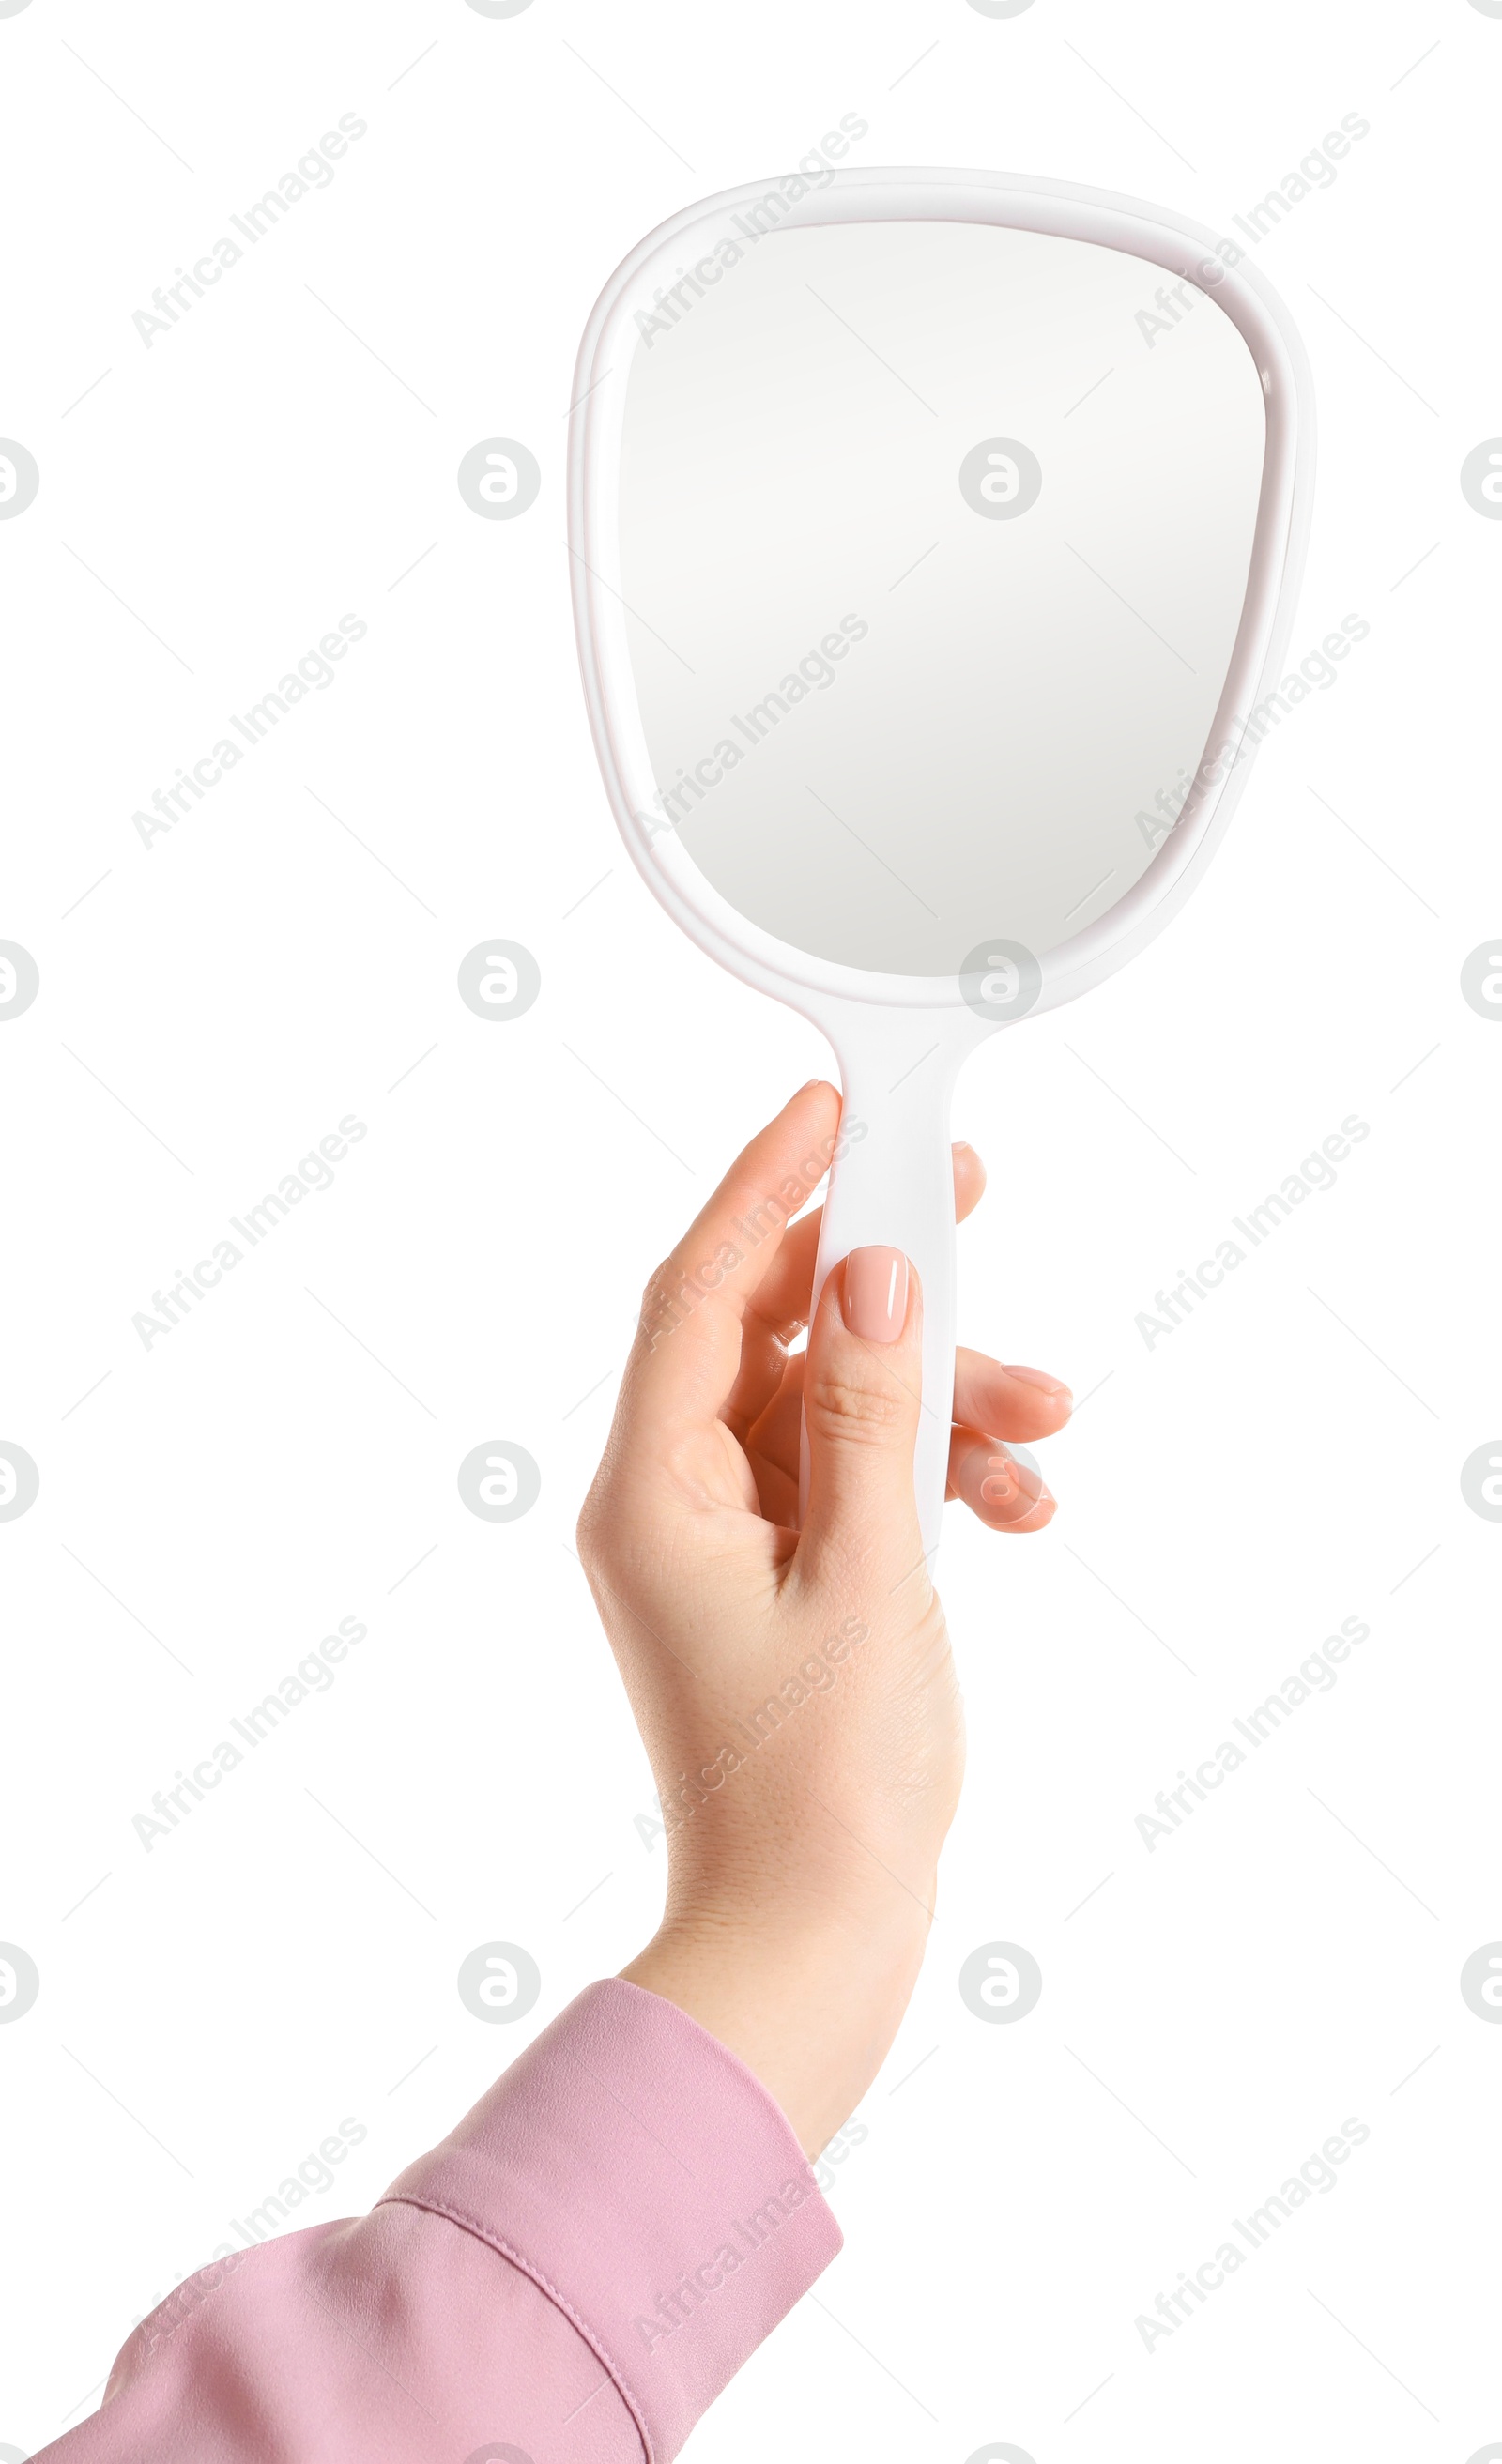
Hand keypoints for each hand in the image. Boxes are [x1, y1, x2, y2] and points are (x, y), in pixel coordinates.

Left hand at [576, 1082, 1070, 2153]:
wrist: (813, 1938)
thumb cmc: (821, 1785)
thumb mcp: (870, 1576)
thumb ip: (875, 1413)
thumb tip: (876, 1274)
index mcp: (652, 1490)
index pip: (700, 1291)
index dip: (763, 1186)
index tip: (827, 1106)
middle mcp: (670, 1499)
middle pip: (772, 1332)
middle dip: (879, 1279)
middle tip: (963, 1196)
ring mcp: (724, 1539)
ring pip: (833, 1405)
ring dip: (940, 1398)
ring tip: (1046, 1417)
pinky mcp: (780, 1575)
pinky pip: (853, 1479)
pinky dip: (933, 1473)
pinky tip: (1016, 1499)